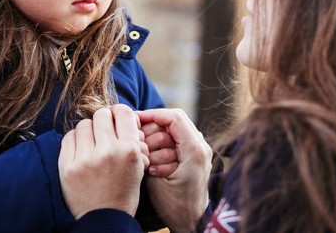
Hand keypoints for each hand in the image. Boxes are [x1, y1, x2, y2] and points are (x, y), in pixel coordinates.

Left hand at [58, 104, 149, 218]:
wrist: (104, 219)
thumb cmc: (123, 191)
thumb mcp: (138, 165)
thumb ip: (132, 139)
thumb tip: (122, 114)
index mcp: (128, 150)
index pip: (123, 112)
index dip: (120, 113)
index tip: (117, 119)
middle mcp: (107, 152)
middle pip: (102, 114)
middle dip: (104, 120)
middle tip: (104, 131)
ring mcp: (85, 159)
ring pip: (84, 124)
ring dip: (89, 130)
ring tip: (92, 143)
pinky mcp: (67, 166)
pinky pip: (68, 137)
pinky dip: (75, 140)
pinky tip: (81, 150)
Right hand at [137, 108, 211, 232]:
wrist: (192, 223)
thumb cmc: (174, 206)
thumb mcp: (155, 180)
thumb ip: (148, 153)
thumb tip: (136, 133)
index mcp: (195, 150)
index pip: (173, 117)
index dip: (152, 115)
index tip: (134, 120)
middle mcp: (201, 146)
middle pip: (173, 121)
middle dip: (152, 130)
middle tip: (138, 144)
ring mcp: (199, 150)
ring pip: (173, 131)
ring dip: (156, 141)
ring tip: (147, 159)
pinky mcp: (194, 156)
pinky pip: (176, 142)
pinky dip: (162, 148)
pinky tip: (153, 163)